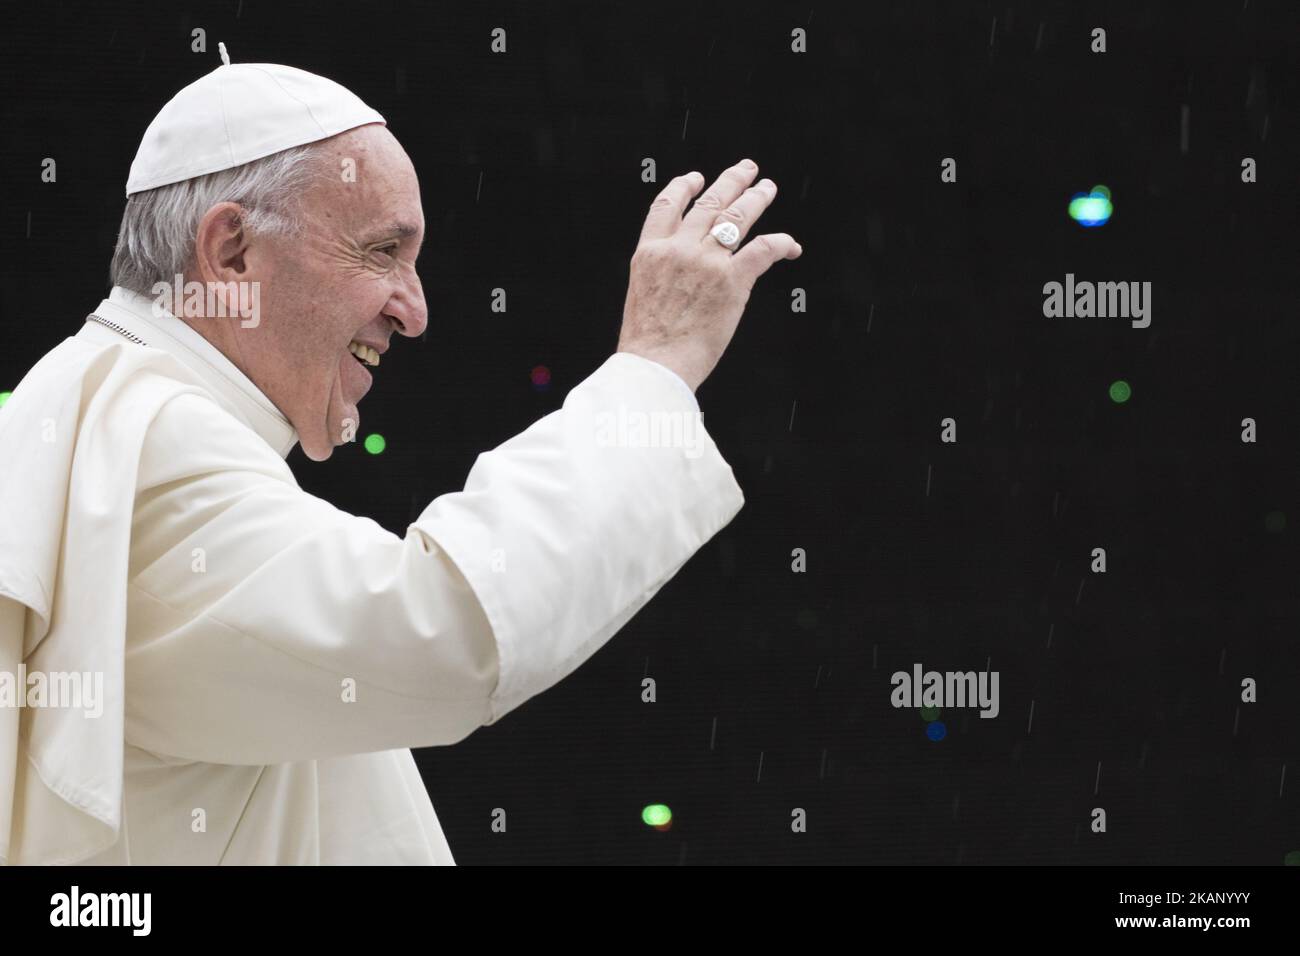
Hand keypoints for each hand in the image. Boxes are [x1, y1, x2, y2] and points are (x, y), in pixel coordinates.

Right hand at [617, 158, 802, 391]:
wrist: (655, 364)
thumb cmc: (648, 345)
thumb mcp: (642, 296)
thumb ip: (661, 276)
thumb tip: (679, 280)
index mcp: (650, 253)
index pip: (666, 206)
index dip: (684, 187)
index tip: (696, 178)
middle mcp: (678, 249)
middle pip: (708, 204)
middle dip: (730, 182)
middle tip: (746, 170)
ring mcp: (707, 261)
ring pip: (736, 217)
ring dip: (756, 199)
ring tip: (768, 188)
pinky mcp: (732, 280)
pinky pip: (763, 249)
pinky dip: (781, 243)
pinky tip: (790, 246)